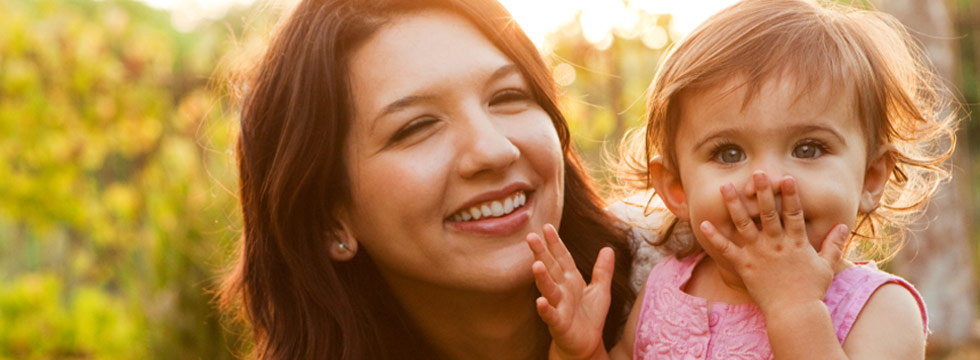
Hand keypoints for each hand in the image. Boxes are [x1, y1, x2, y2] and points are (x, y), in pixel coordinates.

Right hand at [527, 224, 613, 359]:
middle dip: (541, 253)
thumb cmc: (589, 317)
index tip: (546, 226)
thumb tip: (608, 248)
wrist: (585, 344)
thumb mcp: (600, 290)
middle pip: (551, 268)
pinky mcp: (558, 323)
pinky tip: (540, 301)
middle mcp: (561, 290)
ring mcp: (558, 306)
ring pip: (549, 289)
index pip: (562, 258)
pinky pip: (551, 315)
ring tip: (536, 264)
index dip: (555, 243)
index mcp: (571, 280)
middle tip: (530, 237)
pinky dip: (545, 309)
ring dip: (542, 278)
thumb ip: (603, 270)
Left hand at [698, 172, 849, 311]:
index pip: (794, 213)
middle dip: (762, 192)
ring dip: (734, 205)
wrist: (794, 313)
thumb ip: (833, 244)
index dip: (790, 194)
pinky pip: (726, 249)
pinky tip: (703, 223)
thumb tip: (843, 226)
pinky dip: (714, 237)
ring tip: (725, 187)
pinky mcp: (744, 266)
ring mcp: (758, 254)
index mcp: (796, 242)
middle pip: (767, 213)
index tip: (785, 177)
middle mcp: (776, 244)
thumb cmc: (812, 290)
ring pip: (743, 224)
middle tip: (756, 173)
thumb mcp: (827, 265)